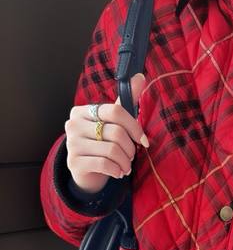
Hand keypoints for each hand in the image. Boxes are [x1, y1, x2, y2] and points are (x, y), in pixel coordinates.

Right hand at [65, 72, 148, 192]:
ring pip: (112, 151)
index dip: (135, 127)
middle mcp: (74, 124)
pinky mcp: (74, 162)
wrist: (86, 170)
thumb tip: (140, 76)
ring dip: (126, 162)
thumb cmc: (102, 143)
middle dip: (131, 149)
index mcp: (83, 111)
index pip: (115, 111)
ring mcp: (72, 143)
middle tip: (131, 156)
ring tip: (125, 166)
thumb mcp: (113, 121)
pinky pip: (105, 165)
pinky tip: (118, 172)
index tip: (144, 141)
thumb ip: (125, 100)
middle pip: (116, 133)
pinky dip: (117, 171)